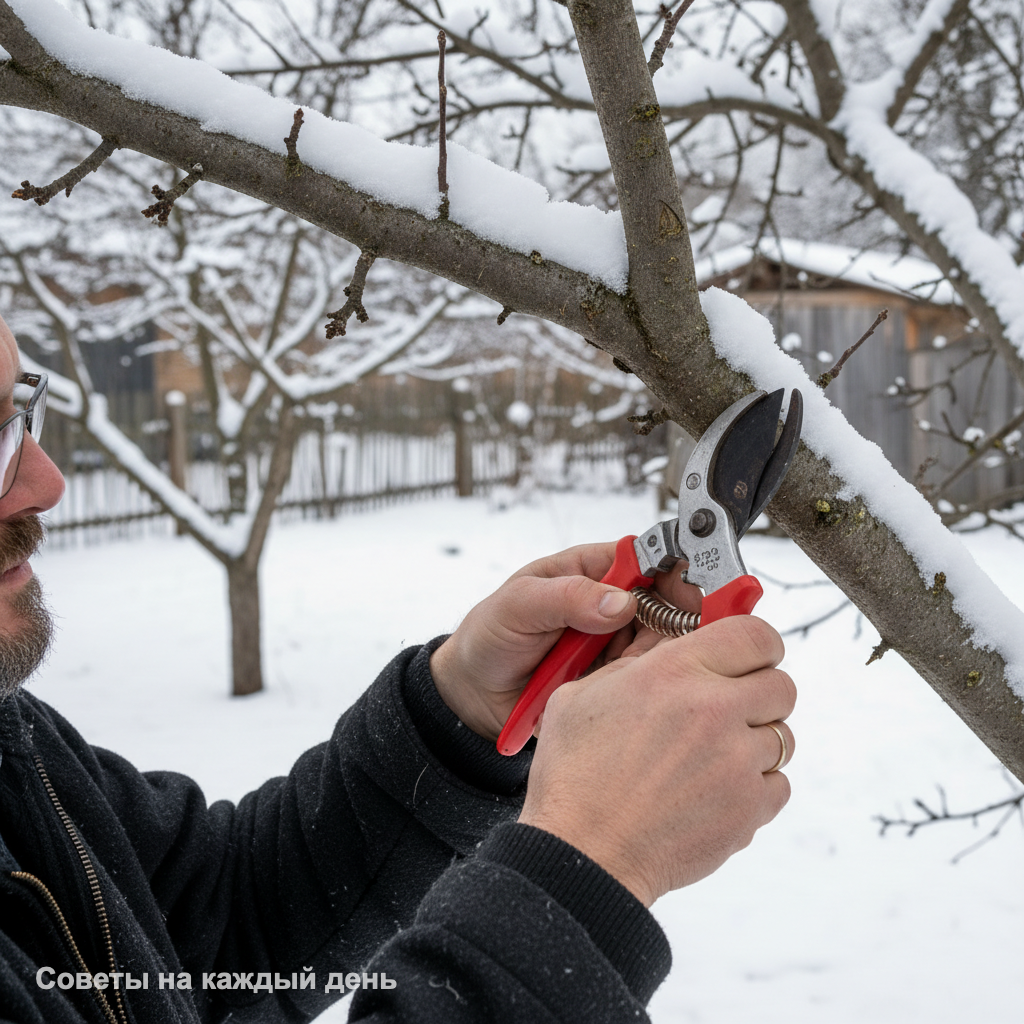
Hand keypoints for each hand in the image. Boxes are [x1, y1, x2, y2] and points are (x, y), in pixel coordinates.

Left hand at [429, 542, 699, 741]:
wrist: (474, 692)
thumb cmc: (490, 635)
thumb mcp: (519, 605)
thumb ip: (567, 598)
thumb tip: (620, 601)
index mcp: (592, 570)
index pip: (649, 558)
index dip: (674, 572)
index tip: (689, 594)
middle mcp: (612, 604)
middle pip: (669, 606)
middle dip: (669, 626)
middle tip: (651, 644)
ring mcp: (616, 643)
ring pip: (663, 648)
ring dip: (649, 661)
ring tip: (613, 669)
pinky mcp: (616, 680)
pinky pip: (645, 683)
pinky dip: (640, 687)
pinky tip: (616, 690)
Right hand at [518, 615, 795, 906]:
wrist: (584, 851)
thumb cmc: (576, 774)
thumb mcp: (586, 693)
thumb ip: (636, 664)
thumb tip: (670, 650)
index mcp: (674, 671)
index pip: (755, 635)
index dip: (757, 644)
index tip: (748, 656)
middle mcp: (714, 709)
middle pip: (781, 685)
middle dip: (760, 693)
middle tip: (730, 708)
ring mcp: (737, 761)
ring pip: (783, 737)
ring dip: (755, 743)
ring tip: (712, 758)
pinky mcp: (749, 808)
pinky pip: (779, 784)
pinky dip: (755, 787)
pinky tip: (714, 792)